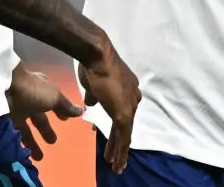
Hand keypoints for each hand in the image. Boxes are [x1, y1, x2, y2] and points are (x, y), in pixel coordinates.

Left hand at [6, 67, 82, 160]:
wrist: (4, 88)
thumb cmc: (33, 90)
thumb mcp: (54, 97)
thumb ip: (65, 106)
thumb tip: (81, 111)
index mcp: (41, 90)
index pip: (52, 102)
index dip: (58, 112)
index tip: (64, 121)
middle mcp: (28, 99)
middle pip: (38, 118)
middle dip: (45, 130)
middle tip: (53, 142)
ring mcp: (15, 109)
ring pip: (25, 129)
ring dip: (32, 143)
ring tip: (39, 157)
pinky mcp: (4, 119)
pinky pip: (13, 133)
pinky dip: (19, 143)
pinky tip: (24, 153)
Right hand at [79, 41, 140, 174]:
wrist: (98, 57)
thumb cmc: (93, 65)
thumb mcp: (92, 83)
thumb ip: (94, 94)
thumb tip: (91, 103)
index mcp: (127, 87)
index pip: (120, 109)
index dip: (114, 124)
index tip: (103, 133)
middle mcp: (132, 96)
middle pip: (125, 124)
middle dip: (119, 141)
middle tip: (116, 157)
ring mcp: (129, 105)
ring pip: (125, 134)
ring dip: (120, 151)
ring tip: (118, 166)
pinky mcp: (125, 114)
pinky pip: (124, 137)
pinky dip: (121, 151)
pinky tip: (117, 163)